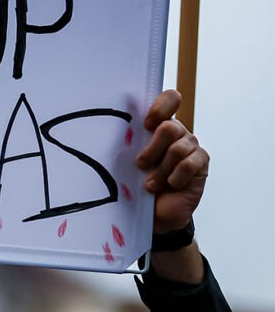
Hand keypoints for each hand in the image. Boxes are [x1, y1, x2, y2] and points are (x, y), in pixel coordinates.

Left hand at [136, 90, 208, 234]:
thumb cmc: (137, 182)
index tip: (146, 125)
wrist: (154, 212)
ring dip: (160, 170)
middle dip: (153, 149)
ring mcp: (191, 147)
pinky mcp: (200, 163)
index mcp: (158, 124)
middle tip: (140, 165)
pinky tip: (170, 185)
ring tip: (151, 185)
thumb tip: (111, 129)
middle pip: (170, 127)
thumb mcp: (128, 160)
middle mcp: (177, 132)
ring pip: (178, 148)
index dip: (161, 107)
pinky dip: (175, 177)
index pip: (170, 100)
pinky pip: (190, 164)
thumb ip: (129, 143)